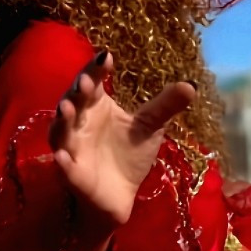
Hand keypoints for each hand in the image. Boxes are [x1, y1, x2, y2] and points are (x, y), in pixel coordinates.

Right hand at [48, 51, 193, 250]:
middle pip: (72, 102)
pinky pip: (64, 168)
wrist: (121, 194)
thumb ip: (165, 106)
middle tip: (85, 82)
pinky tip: (61, 157)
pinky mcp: (73, 175)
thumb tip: (190, 84)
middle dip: (76, 92)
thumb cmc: (129, 154)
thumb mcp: (150, 127)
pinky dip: (62, 162)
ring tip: (66, 109)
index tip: (106, 56)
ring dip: (62, 121)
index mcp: (96, 106)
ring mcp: (72, 149)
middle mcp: (79, 124)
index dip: (94, 69)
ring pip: (60, 132)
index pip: (91, 82)